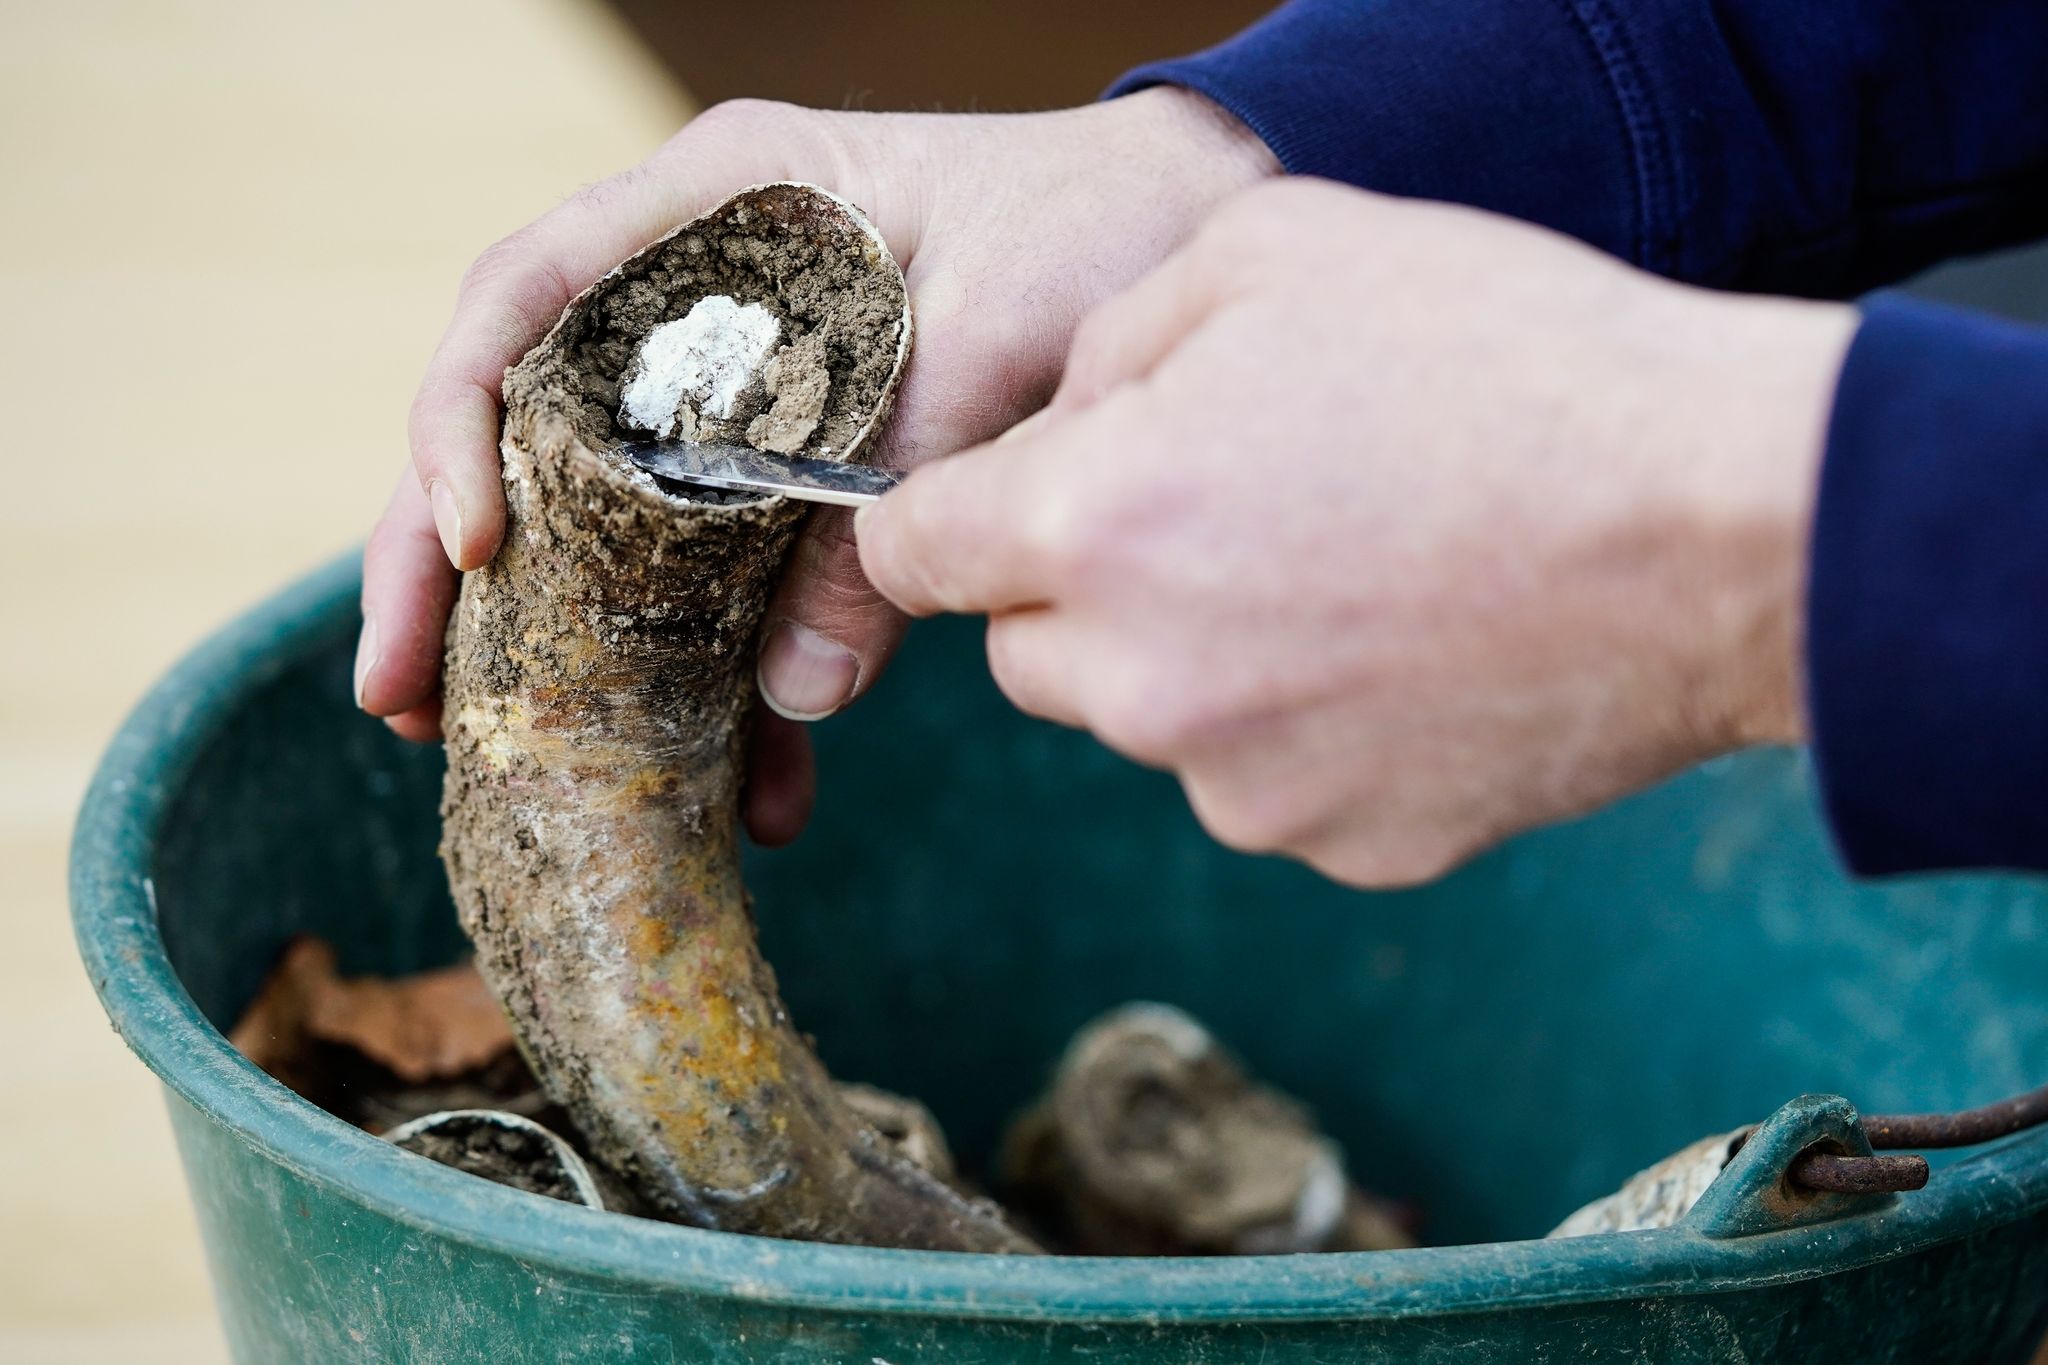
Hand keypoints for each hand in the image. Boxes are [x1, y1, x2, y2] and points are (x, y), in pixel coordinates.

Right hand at [355, 91, 1277, 841]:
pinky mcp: (796, 467)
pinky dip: (725, 671)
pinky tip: (741, 775)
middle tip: (401, 701)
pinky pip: (726, 570)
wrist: (1191, 233)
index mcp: (720, 204)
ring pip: (608, 515)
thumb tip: (793, 691)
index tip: (469, 546)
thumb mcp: (998, 342)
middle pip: (526, 425)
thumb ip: (892, 491)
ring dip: (561, 642)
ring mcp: (739, 382)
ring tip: (503, 763)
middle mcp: (701, 290)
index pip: (531, 297)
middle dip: (451, 565)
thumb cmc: (1101, 226)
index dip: (465, 419)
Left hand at [856, 179, 1857, 886]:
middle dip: (1081, 592)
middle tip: (1219, 514)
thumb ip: (1110, 346)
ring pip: (1153, 724)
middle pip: (1028, 654)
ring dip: (1200, 662)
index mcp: (1092, 527)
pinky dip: (1311, 728)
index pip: (911, 554)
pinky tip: (1415, 648)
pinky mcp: (1346, 848)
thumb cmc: (1505, 362)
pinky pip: (1271, 783)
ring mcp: (1245, 787)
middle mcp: (1142, 685)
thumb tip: (1061, 425)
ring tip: (1350, 571)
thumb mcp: (1274, 254)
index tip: (983, 515)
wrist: (1722, 526)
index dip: (942, 521)